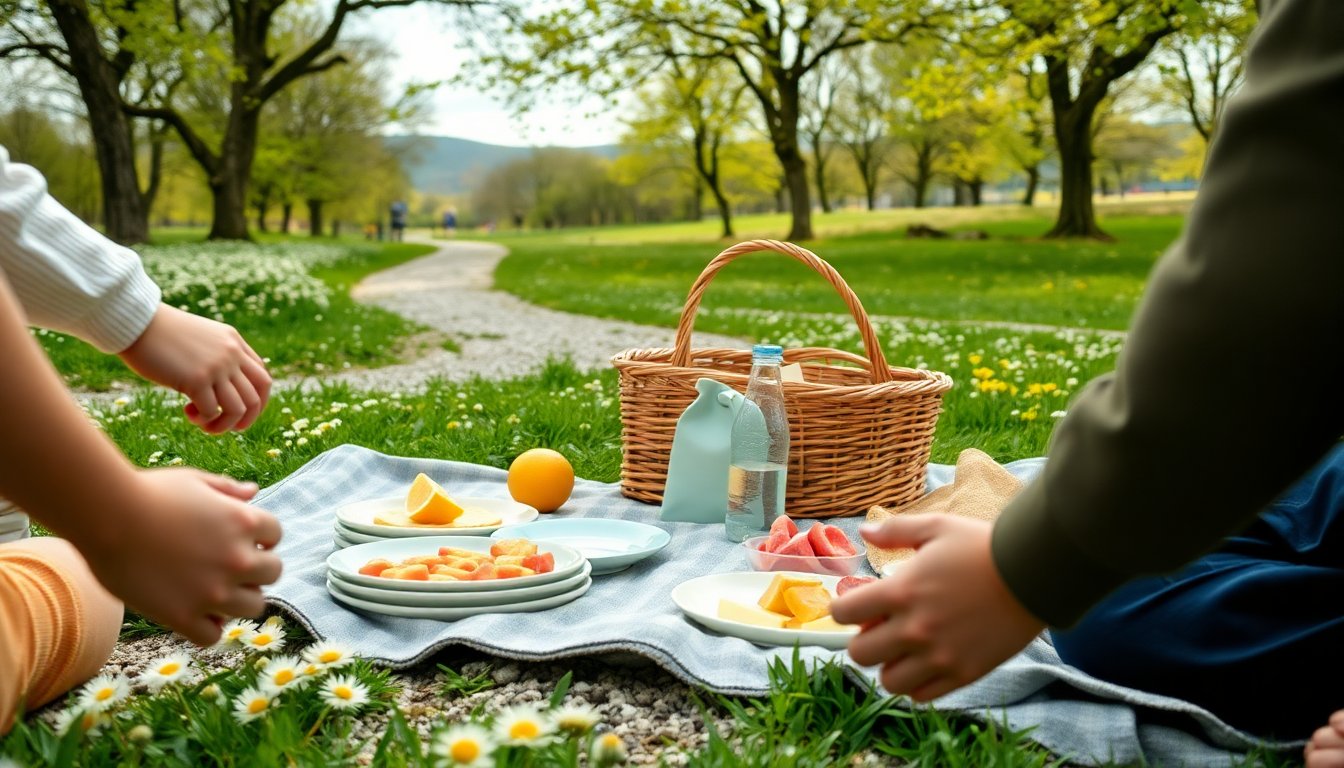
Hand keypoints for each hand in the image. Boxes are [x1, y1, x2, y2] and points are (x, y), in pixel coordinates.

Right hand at [76, 468, 282, 645]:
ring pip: (253, 608)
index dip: (259, 536)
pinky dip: (206, 627)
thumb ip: (227, 489)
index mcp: (245, 522)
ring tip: (214, 591)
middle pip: (273, 573)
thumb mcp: (194, 481)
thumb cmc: (147, 492)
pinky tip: (193, 613)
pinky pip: (212, 635)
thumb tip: (253, 492)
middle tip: (229, 566)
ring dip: (239, 599)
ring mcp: (213, 592)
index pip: (276, 535)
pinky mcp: (183, 617)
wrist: (105, 516)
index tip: (239, 538)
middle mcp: (238, 559)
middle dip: (256, 568)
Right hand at [118, 304, 270, 432]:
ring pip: (238, 409)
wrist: (136, 322)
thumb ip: (218, 356)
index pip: (262, 379)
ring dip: (224, 425)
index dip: (258, 402)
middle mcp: (231, 354)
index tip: (241, 413)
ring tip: (204, 424)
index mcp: (235, 343)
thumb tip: (225, 389)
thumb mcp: (201, 338)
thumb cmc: (162, 334)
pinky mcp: (197, 379)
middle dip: (247, 419)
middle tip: (229, 427)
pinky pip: (212, 411)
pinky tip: (188, 412)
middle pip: (256, 397)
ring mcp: (216, 367)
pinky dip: (203, 420)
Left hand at [831, 515, 1044, 701]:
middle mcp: (914, 629)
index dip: (846, 608)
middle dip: (864, 639)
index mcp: (900, 592)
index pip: (843, 613)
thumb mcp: (935, 527)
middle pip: (859, 654)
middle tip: (884, 627)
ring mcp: (939, 656)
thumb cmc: (982, 546)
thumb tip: (864, 531)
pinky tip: (927, 661)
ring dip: (889, 664)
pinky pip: (922, 695)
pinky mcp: (963, 674)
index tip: (861, 604)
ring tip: (906, 647)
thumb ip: (895, 530)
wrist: (1034, 573)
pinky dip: (917, 682)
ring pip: (888, 681)